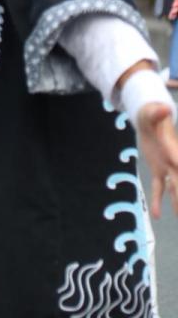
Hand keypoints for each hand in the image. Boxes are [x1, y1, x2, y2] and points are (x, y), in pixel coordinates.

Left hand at [137, 101, 177, 217]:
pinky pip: (158, 187)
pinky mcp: (158, 170)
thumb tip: (164, 108)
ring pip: (174, 187)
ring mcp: (167, 166)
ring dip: (176, 201)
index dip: (177, 159)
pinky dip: (158, 200)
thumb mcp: (151, 112)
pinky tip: (158, 215)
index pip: (177, 156)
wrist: (148, 120)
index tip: (177, 166)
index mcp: (173, 146)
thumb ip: (158, 113)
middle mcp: (173, 159)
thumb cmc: (151, 115)